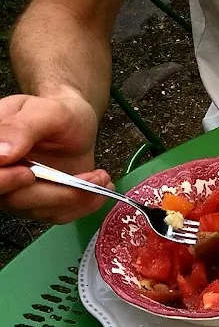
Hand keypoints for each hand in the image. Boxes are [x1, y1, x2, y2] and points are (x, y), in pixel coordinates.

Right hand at [0, 87, 111, 223]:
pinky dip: (84, 205)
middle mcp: (4, 174)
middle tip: (87, 178)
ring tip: (100, 177)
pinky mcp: (42, 204)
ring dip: (76, 197)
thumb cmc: (58, 113)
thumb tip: (2, 153)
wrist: (76, 123)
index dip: (4, 180)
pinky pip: (59, 215)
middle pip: (15, 198)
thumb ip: (20, 129)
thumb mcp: (42, 112)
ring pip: (40, 211)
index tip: (27, 173)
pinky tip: (100, 190)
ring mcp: (21, 192)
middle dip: (54, 192)